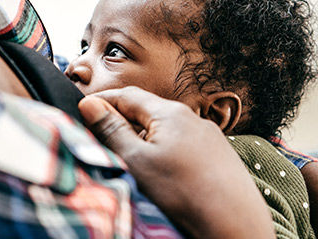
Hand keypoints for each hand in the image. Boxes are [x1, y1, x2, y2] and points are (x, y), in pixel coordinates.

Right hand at [79, 87, 273, 238]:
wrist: (234, 224)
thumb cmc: (184, 192)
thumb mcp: (136, 161)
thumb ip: (112, 130)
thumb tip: (89, 104)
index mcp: (170, 112)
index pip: (127, 95)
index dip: (102, 101)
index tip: (83, 110)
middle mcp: (192, 118)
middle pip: (147, 112)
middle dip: (122, 122)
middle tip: (99, 138)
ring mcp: (209, 137)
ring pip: (166, 131)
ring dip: (144, 140)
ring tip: (128, 161)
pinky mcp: (219, 157)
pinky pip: (184, 147)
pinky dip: (165, 153)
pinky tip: (161, 174)